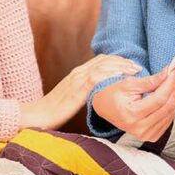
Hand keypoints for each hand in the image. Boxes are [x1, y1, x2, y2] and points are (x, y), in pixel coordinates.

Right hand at [20, 55, 140, 130]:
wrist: (37, 115)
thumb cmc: (54, 110)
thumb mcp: (72, 97)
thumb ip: (84, 91)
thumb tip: (99, 94)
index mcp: (77, 73)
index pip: (100, 61)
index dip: (117, 61)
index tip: (130, 65)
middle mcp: (77, 73)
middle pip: (104, 60)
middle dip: (122, 61)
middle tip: (137, 66)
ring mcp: (76, 79)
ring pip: (102, 66)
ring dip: (120, 66)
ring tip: (133, 71)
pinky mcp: (76, 90)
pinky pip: (95, 78)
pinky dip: (109, 75)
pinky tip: (120, 77)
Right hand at [91, 65, 174, 141]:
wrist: (104, 108)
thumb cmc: (113, 94)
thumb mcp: (128, 84)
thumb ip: (150, 81)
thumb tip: (168, 73)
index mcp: (132, 114)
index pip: (160, 98)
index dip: (171, 83)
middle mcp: (140, 128)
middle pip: (168, 106)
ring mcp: (146, 135)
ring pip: (171, 113)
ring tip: (173, 81)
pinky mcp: (151, 136)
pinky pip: (168, 120)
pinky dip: (171, 106)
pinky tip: (169, 95)